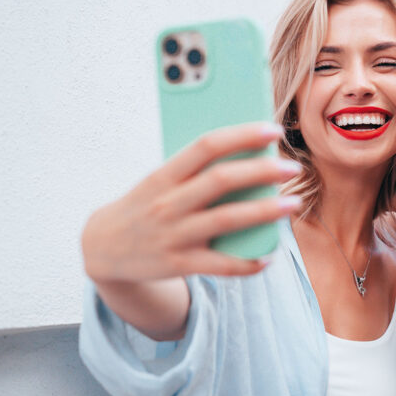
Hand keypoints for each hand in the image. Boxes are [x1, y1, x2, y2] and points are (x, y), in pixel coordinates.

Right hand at [82, 122, 300, 284]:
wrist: (103, 249)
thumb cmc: (145, 205)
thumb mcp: (158, 181)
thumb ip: (194, 170)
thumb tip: (248, 155)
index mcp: (163, 175)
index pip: (206, 146)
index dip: (242, 136)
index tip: (273, 130)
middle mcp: (168, 203)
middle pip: (222, 181)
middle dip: (262, 172)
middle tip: (292, 167)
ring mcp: (173, 235)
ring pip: (227, 220)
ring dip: (265, 211)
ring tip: (293, 203)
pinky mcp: (178, 264)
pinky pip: (221, 265)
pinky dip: (247, 262)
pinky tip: (268, 256)